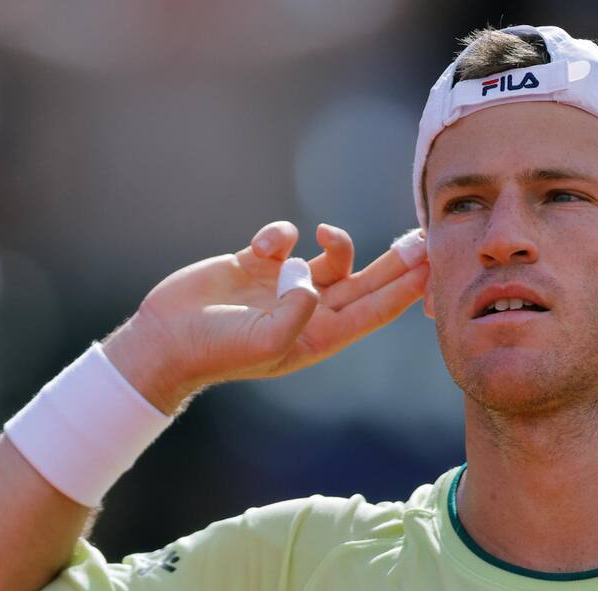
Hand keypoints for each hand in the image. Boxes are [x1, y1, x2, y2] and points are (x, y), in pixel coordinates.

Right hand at [104, 221, 428, 413]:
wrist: (164, 339)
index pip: (374, 311)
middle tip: (423, 236)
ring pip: (331, 258)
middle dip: (395, 262)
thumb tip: (314, 281)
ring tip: (322, 234)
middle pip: (365, 282)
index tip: (433, 266)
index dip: (405, 290)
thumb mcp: (261, 343)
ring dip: (336, 241)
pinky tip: (263, 247)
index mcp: (319, 334)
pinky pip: (285, 240)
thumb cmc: (215, 349)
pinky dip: (280, 235)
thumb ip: (296, 313)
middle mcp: (308, 310)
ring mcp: (284, 286)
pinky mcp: (258, 264)